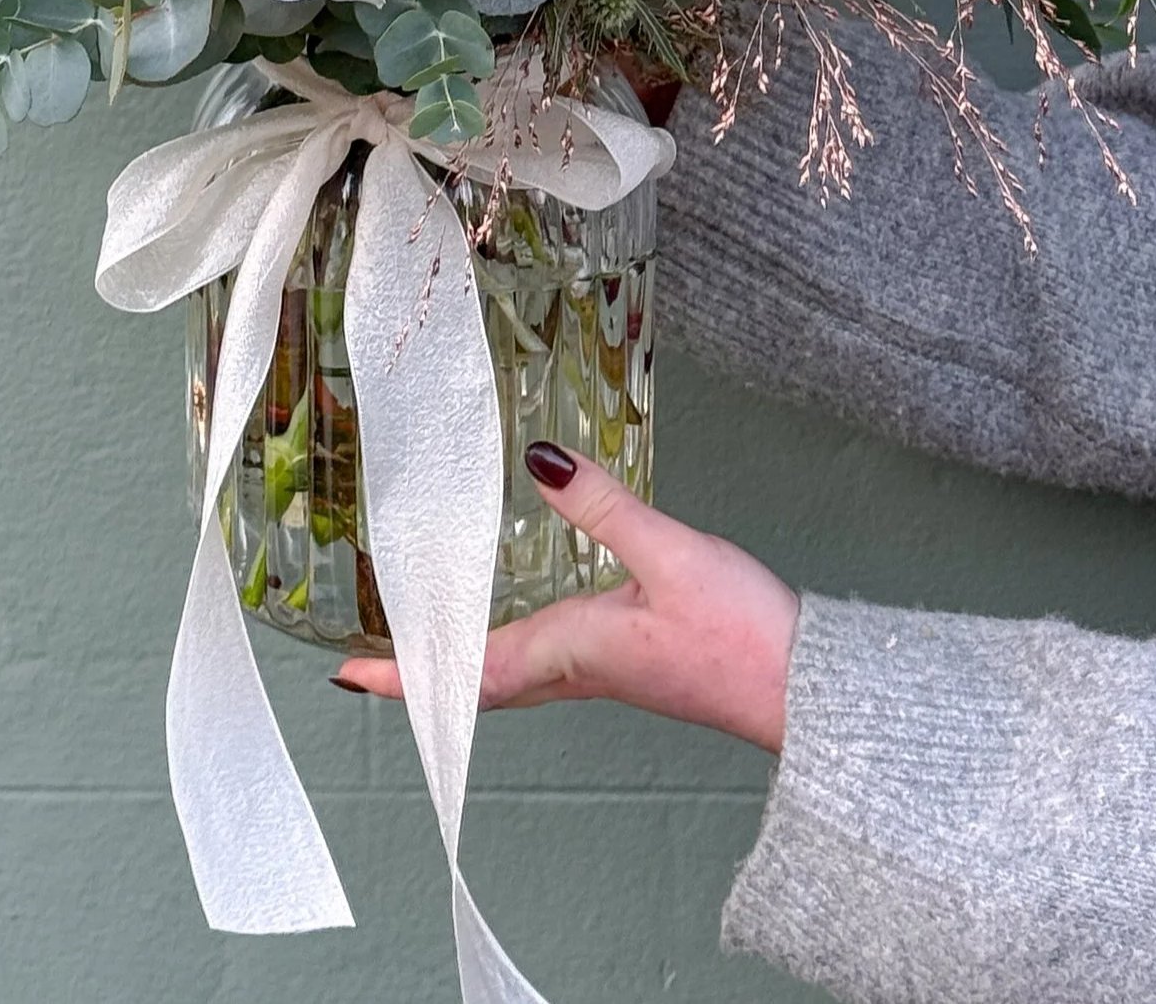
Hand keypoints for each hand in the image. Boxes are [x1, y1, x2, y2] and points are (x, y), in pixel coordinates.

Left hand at [331, 442, 798, 752]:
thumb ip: (602, 506)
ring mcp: (607, 670)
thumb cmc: (742, 637)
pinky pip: (551, 658)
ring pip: (515, 670)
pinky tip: (522, 613)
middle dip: (424, 673)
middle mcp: (580, 670)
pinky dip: (513, 644)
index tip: (349, 673)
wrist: (806, 692)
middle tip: (369, 658)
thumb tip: (540, 462)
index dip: (408, 676)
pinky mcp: (634, 660)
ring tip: (424, 635)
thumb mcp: (669, 553)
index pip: (470, 672)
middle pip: (481, 680)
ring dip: (463, 659)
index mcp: (574, 652)